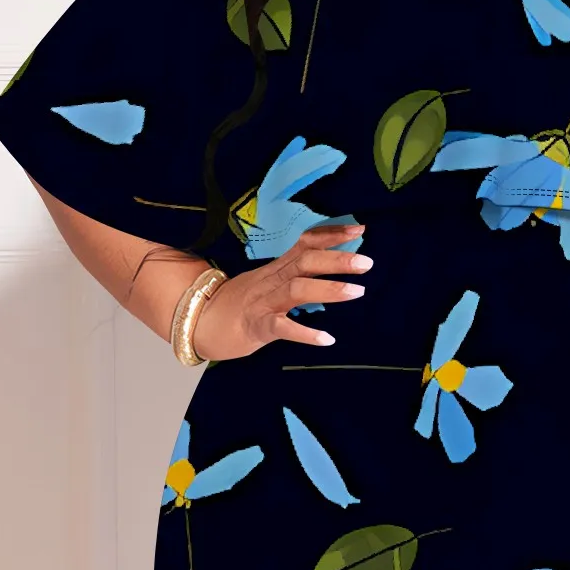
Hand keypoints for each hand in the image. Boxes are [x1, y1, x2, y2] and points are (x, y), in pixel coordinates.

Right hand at [190, 222, 372, 361]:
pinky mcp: (258, 327)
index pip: (306, 243)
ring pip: (297, 290)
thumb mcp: (268, 281)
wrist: (203, 321)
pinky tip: (326, 339)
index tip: (360, 230)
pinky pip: (282, 328)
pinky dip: (305, 333)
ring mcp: (264, 303)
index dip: (332, 234)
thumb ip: (295, 273)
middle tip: (367, 262)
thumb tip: (328, 266)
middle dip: (337, 260)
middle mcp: (272, 280)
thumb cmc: (241, 303)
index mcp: (277, 268)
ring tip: (357, 292)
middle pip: (305, 262)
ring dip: (328, 289)